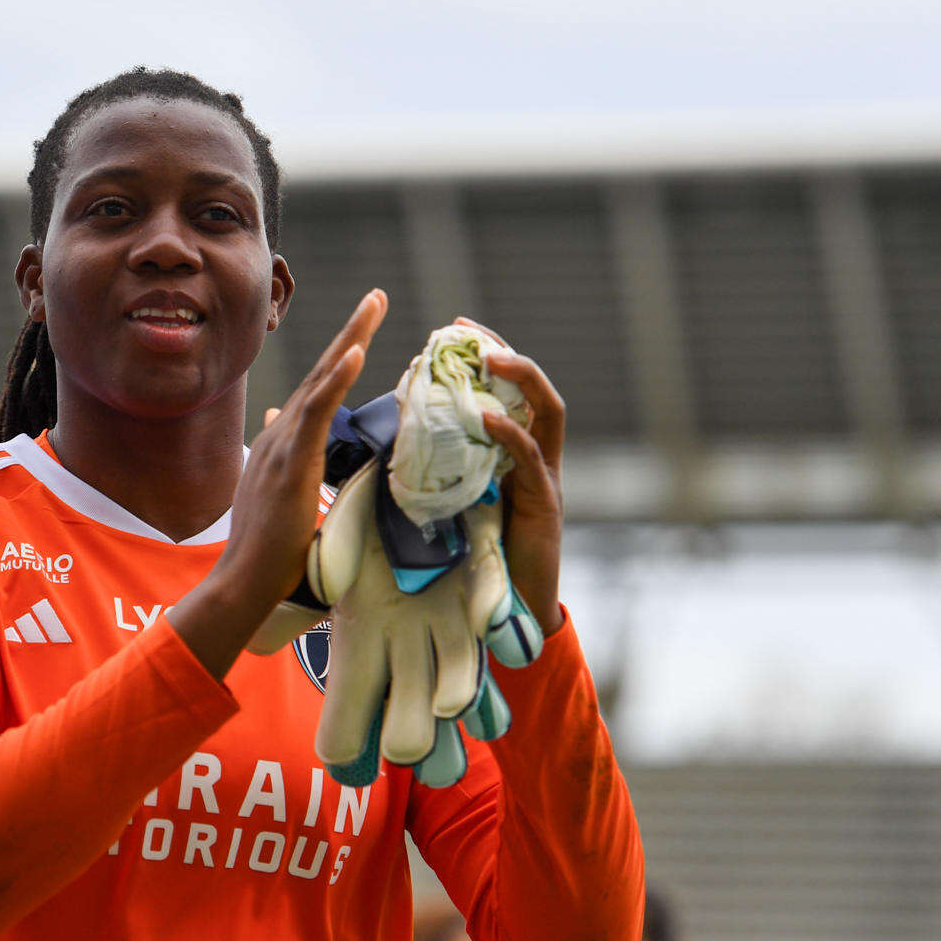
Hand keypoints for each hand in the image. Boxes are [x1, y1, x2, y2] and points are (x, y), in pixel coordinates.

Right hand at [167, 289, 386, 675]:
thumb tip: (276, 418)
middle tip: (378, 295)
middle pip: (323, 371)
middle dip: (352, 329)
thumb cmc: (267, 548)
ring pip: (322, 380)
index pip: (319, 387)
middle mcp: (281, 432)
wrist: (245, 579)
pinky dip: (337, 377)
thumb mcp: (275, 490)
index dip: (341, 354)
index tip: (364, 325)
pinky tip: (356, 350)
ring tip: (374, 304)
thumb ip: (283, 455)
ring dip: (350, 338)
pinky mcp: (291, 461)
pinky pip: (318, 410)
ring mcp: (284, 444)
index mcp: (283, 440)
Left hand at [452, 317, 566, 637]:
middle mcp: (539, 458)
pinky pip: (533, 459)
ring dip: (520, 378)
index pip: (509, 389)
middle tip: (469, 330)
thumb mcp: (456, 500)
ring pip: (548, 412)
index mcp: (516, 454)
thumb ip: (441, 467)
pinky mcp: (546, 504)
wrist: (512, 612)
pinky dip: (509, 434)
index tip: (456, 327)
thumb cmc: (481, 559)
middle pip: (536, 388)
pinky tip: (484, 417)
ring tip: (488, 358)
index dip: (489, 354)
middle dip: (506, 352)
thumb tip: (392, 438)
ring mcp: (548, 478)